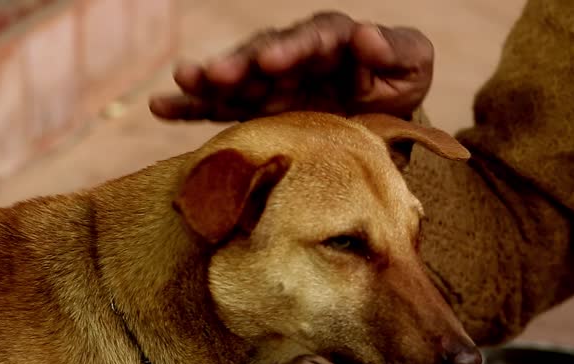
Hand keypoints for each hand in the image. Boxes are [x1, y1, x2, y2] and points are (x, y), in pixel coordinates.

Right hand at [149, 11, 433, 121]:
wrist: (382, 117)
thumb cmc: (399, 86)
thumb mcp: (413, 66)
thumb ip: (396, 50)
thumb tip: (365, 36)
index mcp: (334, 41)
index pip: (312, 38)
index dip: (292, 48)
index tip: (272, 62)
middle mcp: (295, 56)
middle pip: (263, 53)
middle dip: (239, 63)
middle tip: (215, 74)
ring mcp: (270, 82)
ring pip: (235, 78)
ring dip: (208, 80)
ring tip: (182, 81)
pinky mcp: (255, 108)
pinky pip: (219, 107)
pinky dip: (190, 107)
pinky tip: (160, 107)